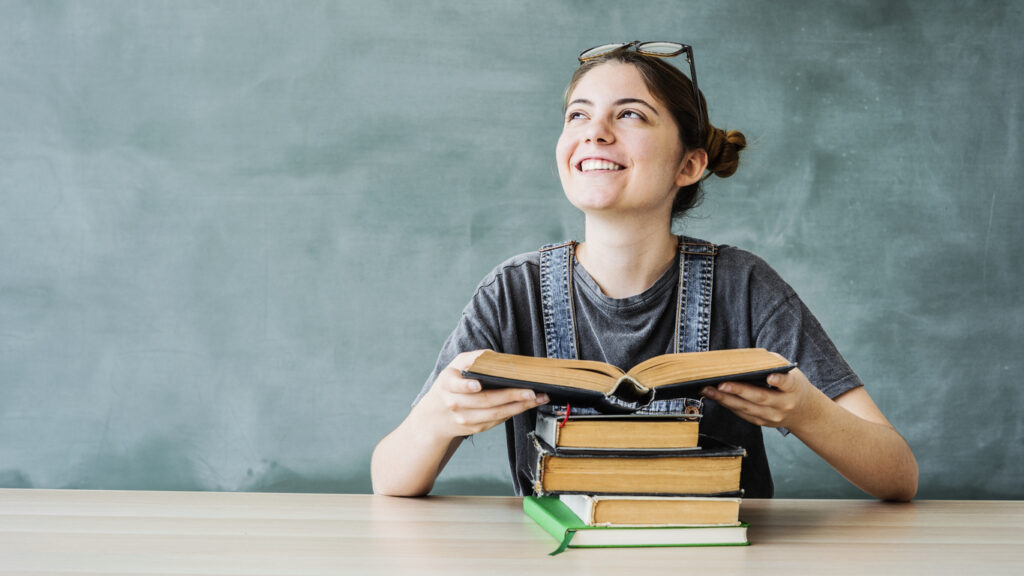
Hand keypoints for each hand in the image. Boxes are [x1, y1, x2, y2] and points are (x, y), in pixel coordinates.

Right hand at [422, 350, 548, 437]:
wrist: (435, 416)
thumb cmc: (452, 383)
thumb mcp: (455, 366)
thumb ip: (473, 359)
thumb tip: (496, 357)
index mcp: (447, 383)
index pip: (456, 385)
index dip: (466, 386)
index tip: (478, 386)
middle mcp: (454, 403)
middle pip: (484, 401)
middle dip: (510, 396)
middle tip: (531, 391)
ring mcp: (464, 419)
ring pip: (494, 414)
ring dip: (518, 407)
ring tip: (538, 398)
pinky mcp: (474, 428)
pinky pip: (496, 421)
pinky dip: (513, 412)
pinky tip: (527, 405)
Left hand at [701, 367, 826, 431]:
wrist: (803, 412)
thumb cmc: (791, 386)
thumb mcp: (790, 372)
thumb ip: (772, 364)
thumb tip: (745, 358)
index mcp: (793, 388)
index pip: (787, 383)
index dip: (779, 380)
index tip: (771, 377)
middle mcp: (784, 404)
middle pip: (760, 398)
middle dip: (738, 391)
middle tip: (720, 384)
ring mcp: (772, 416)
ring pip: (747, 409)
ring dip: (725, 400)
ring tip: (708, 390)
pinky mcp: (762, 422)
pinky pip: (742, 414)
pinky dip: (727, 405)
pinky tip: (714, 396)